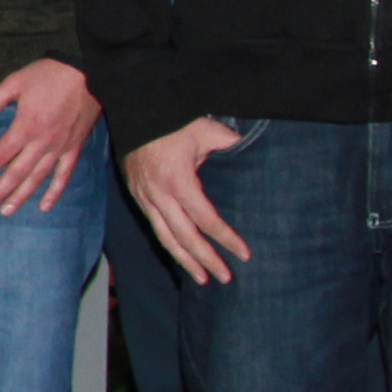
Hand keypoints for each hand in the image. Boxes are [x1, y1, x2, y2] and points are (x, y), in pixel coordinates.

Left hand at [0, 58, 102, 215]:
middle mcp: (42, 142)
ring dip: (21, 197)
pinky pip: (64, 175)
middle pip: (16, 173)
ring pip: (38, 179)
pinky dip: (55, 192)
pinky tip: (45, 206)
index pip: (0, 155)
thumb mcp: (15, 81)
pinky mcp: (75, 148)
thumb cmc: (48, 75)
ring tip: (7, 211)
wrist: (88, 72)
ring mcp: (60, 148)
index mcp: (25, 126)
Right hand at [123, 118, 248, 283]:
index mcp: (178, 181)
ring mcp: (145, 197)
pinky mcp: (138, 196)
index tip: (244, 254)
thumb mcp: (206, 129)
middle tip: (225, 278)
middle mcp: (159, 195)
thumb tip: (254, 154)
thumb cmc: (173, 121)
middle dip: (206, 260)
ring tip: (202, 279)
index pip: (206, 219)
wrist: (136, 112)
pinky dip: (170, 244)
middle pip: (185, 237)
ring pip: (165, 237)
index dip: (226, 239)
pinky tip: (182, 256)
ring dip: (185, 260)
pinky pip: (155, 227)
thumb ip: (231, 144)